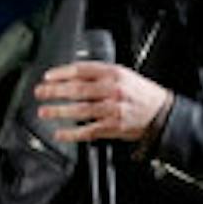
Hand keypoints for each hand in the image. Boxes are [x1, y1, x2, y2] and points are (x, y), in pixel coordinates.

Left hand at [33, 62, 173, 144]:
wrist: (162, 112)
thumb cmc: (142, 94)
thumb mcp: (124, 75)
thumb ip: (101, 74)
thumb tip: (73, 76)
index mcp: (114, 73)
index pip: (82, 69)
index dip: (62, 73)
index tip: (48, 77)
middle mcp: (112, 89)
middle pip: (77, 89)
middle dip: (54, 91)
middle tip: (40, 93)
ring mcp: (113, 109)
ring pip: (80, 109)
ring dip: (59, 111)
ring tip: (44, 112)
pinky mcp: (114, 126)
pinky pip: (89, 130)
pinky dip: (72, 133)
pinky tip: (60, 133)